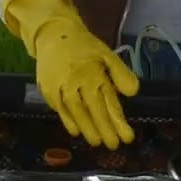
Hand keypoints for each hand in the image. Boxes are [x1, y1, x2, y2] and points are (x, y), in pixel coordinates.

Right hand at [0, 0, 140, 149]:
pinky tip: (77, 132)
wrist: (53, 34)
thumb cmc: (84, 47)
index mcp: (94, 71)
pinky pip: (59, 108)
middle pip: (93, 108)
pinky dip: (67, 121)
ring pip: (76, 111)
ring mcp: (60, 85)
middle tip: (114, 145)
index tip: (128, 136)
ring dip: (88, 128)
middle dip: (105, 129)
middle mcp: (77, 80)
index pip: (108, 100)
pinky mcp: (47, 89)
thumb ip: (120, 73)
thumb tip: (133, 93)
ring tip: (98, 143)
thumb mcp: (106, 54)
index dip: (118, 120)